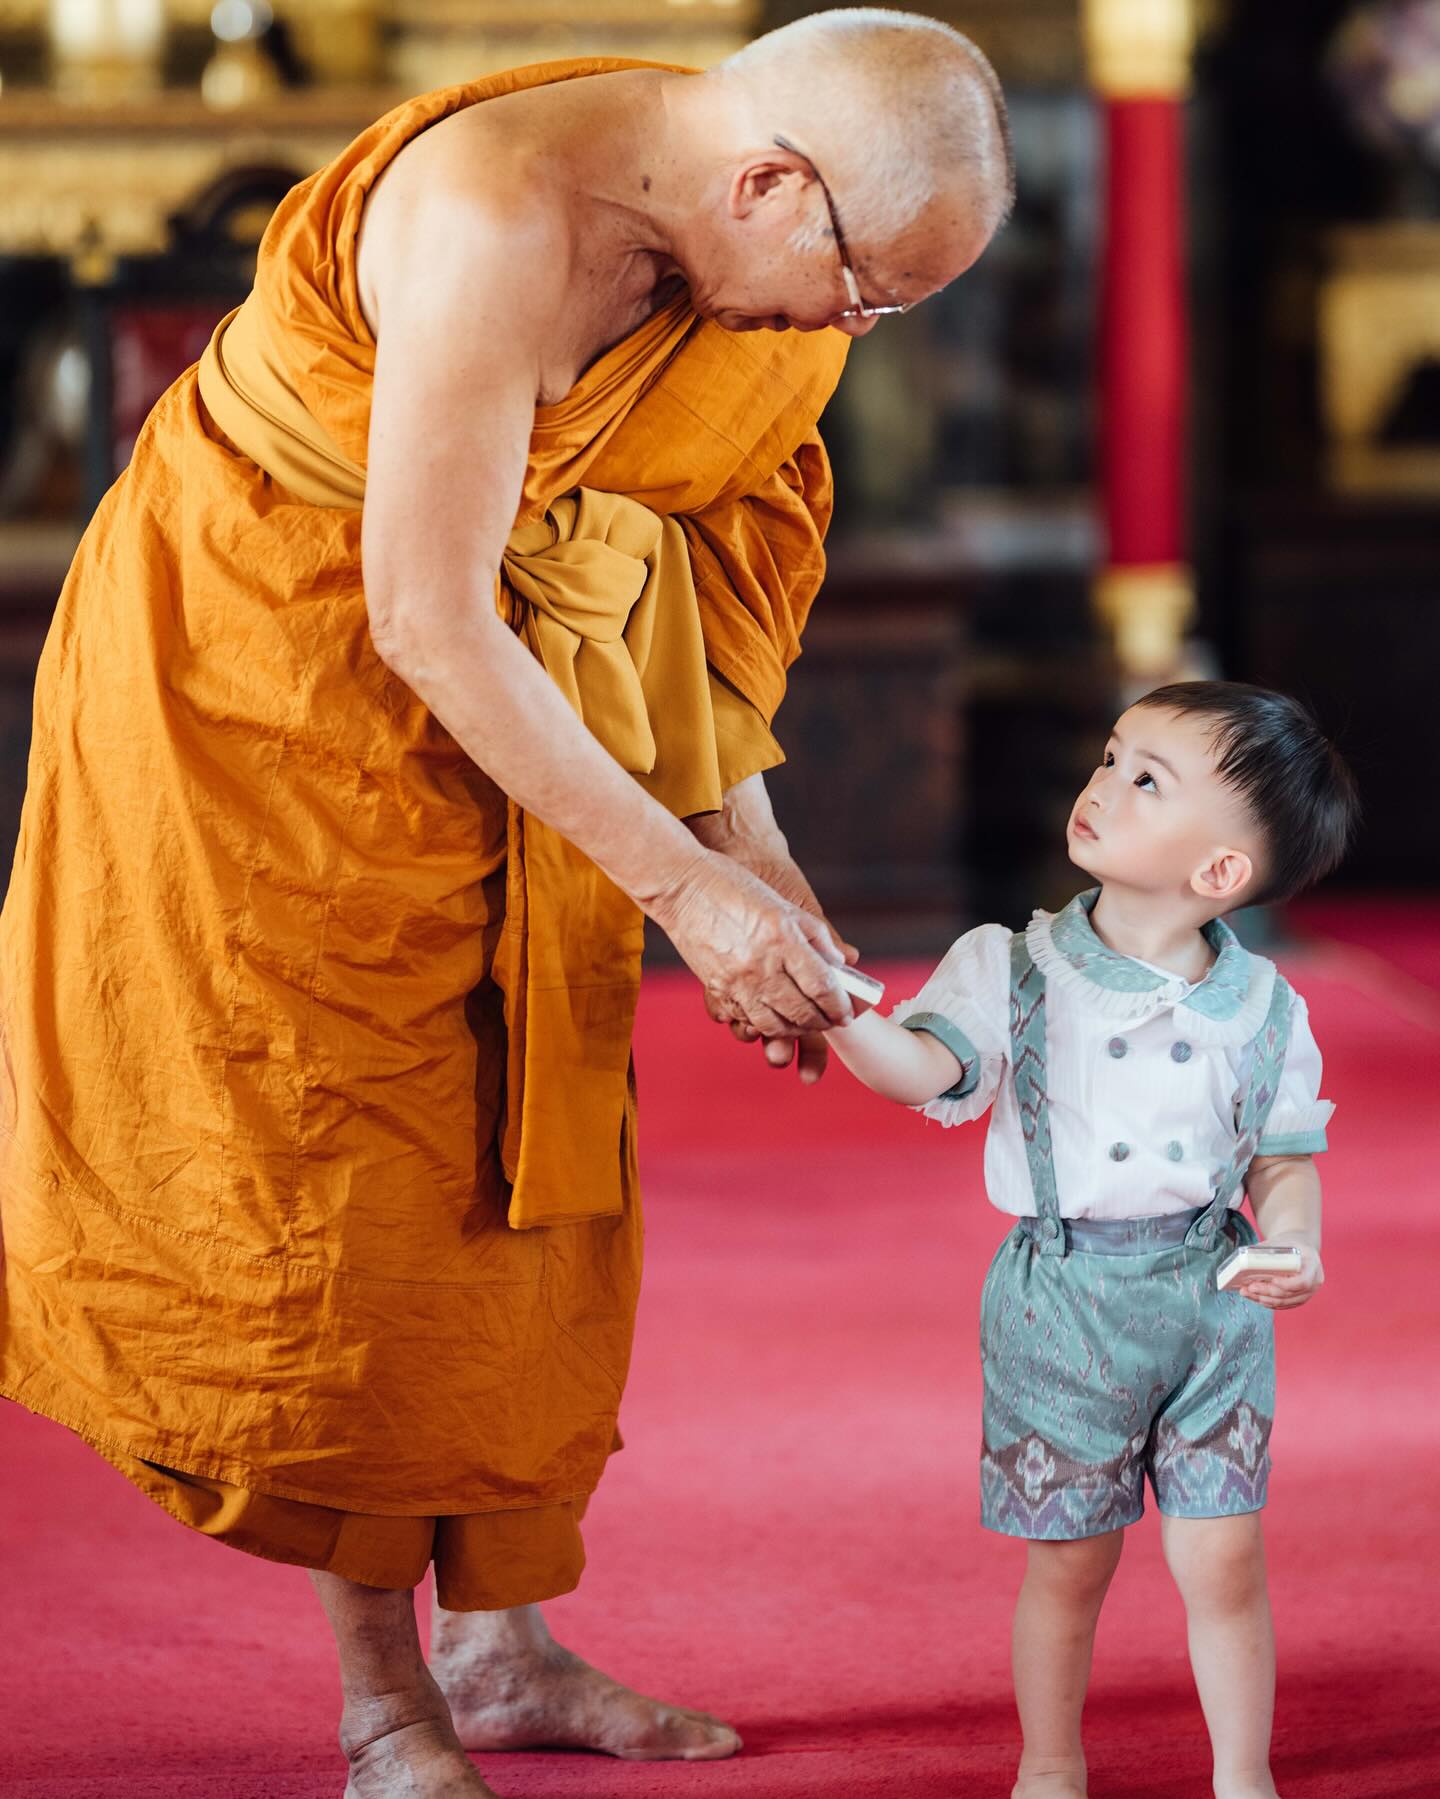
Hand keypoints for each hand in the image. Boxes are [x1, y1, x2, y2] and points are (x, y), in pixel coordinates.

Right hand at [649, 848, 850, 1037]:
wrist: (682, 888)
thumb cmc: (733, 887)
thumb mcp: (783, 904)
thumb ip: (815, 934)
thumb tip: (839, 963)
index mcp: (783, 939)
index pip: (822, 986)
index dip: (839, 1005)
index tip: (846, 1012)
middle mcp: (762, 965)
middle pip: (802, 1012)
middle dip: (823, 1022)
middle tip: (831, 1020)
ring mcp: (737, 981)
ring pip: (775, 1025)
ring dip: (795, 1029)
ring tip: (805, 1023)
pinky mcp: (717, 989)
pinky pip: (746, 1019)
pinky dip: (765, 1025)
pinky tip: (775, 1017)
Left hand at [1235, 1239, 1324, 1309]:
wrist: (1300, 1247)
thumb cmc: (1290, 1243)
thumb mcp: (1282, 1242)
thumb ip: (1268, 1251)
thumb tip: (1245, 1259)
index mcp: (1313, 1265)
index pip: (1303, 1282)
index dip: (1287, 1284)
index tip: (1272, 1280)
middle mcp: (1314, 1282)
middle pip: (1290, 1294)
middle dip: (1268, 1292)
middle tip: (1251, 1287)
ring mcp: (1307, 1293)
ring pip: (1285, 1302)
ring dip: (1264, 1299)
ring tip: (1247, 1292)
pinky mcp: (1298, 1299)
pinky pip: (1283, 1304)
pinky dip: (1267, 1302)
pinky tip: (1254, 1296)